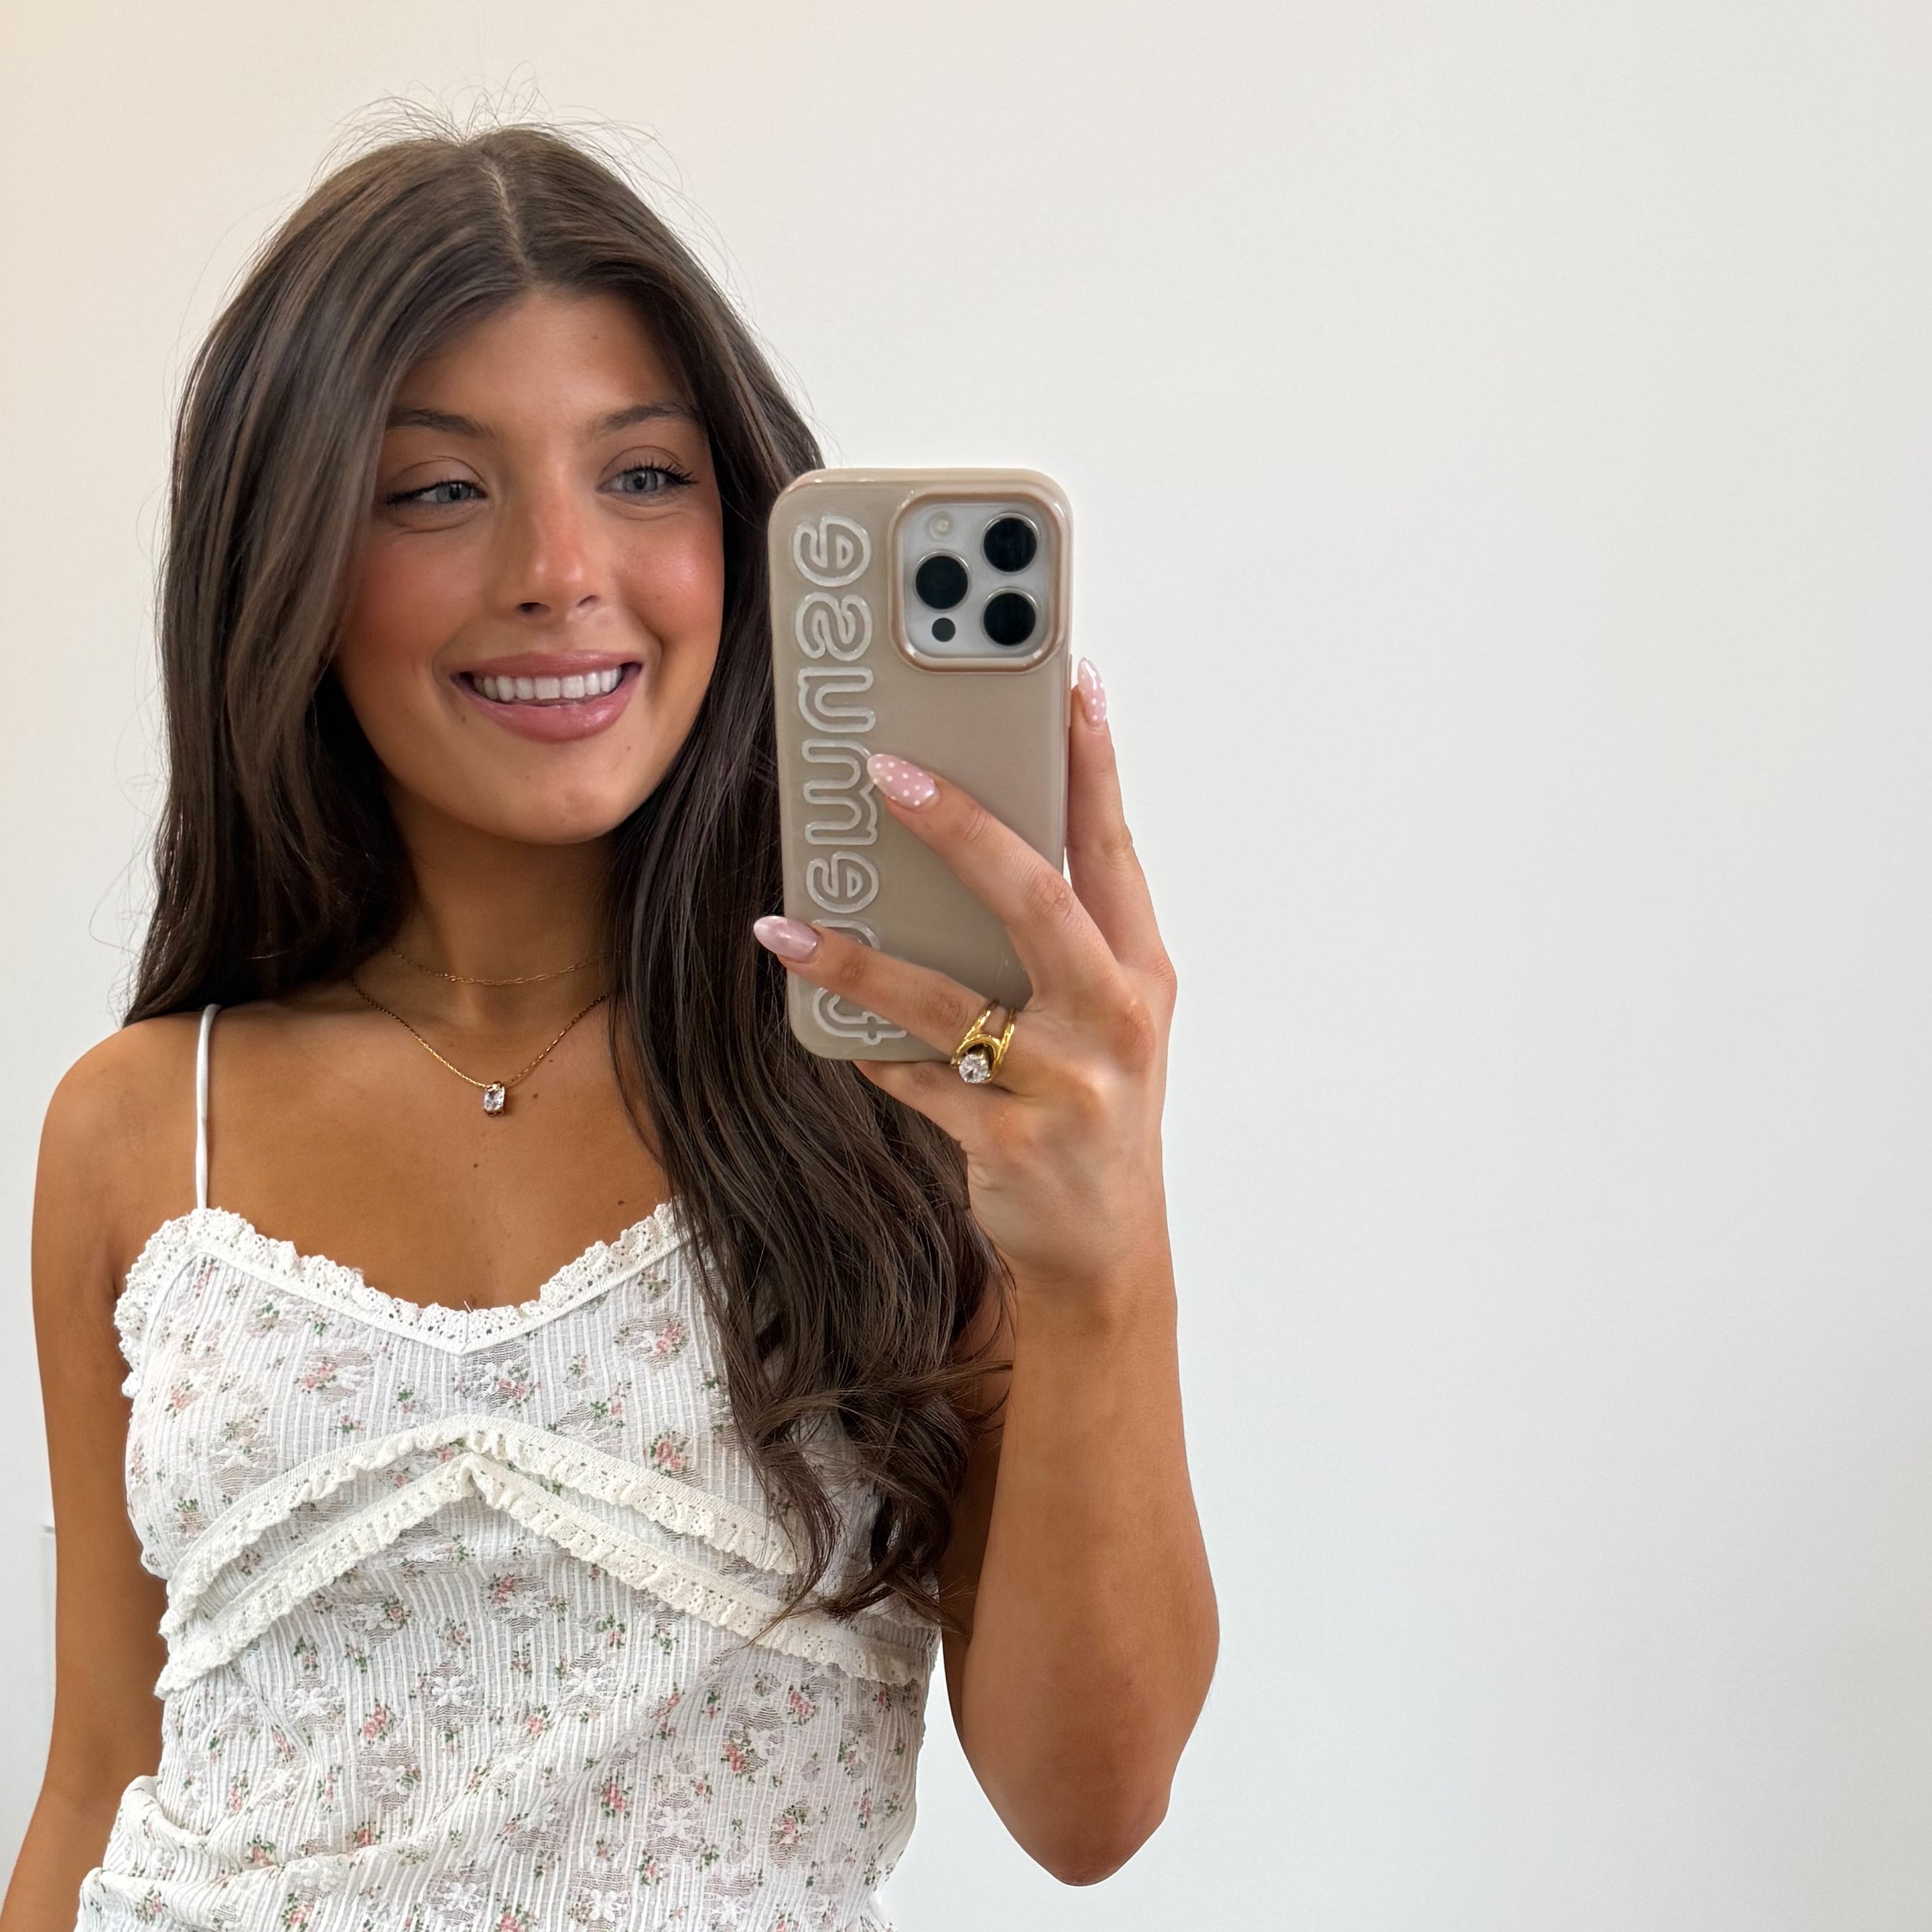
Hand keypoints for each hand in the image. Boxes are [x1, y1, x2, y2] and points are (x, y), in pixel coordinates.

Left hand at [754, 665, 1174, 1311]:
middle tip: (887, 771)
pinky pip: (916, 1080)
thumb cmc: (1091, 1109)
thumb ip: (1056, 938)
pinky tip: (829, 1020)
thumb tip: (964, 838)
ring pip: (947, 1001)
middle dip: (960, 827)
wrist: (1106, 1253)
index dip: (1092, 761)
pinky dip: (869, 1049)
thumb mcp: (1101, 1019)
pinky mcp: (1010, 1144)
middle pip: (1034, 899)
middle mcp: (1115, 1019)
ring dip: (859, 959)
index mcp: (1142, 970)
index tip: (1067, 678)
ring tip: (790, 926)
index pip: (1113, 845)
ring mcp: (1066, 1085)